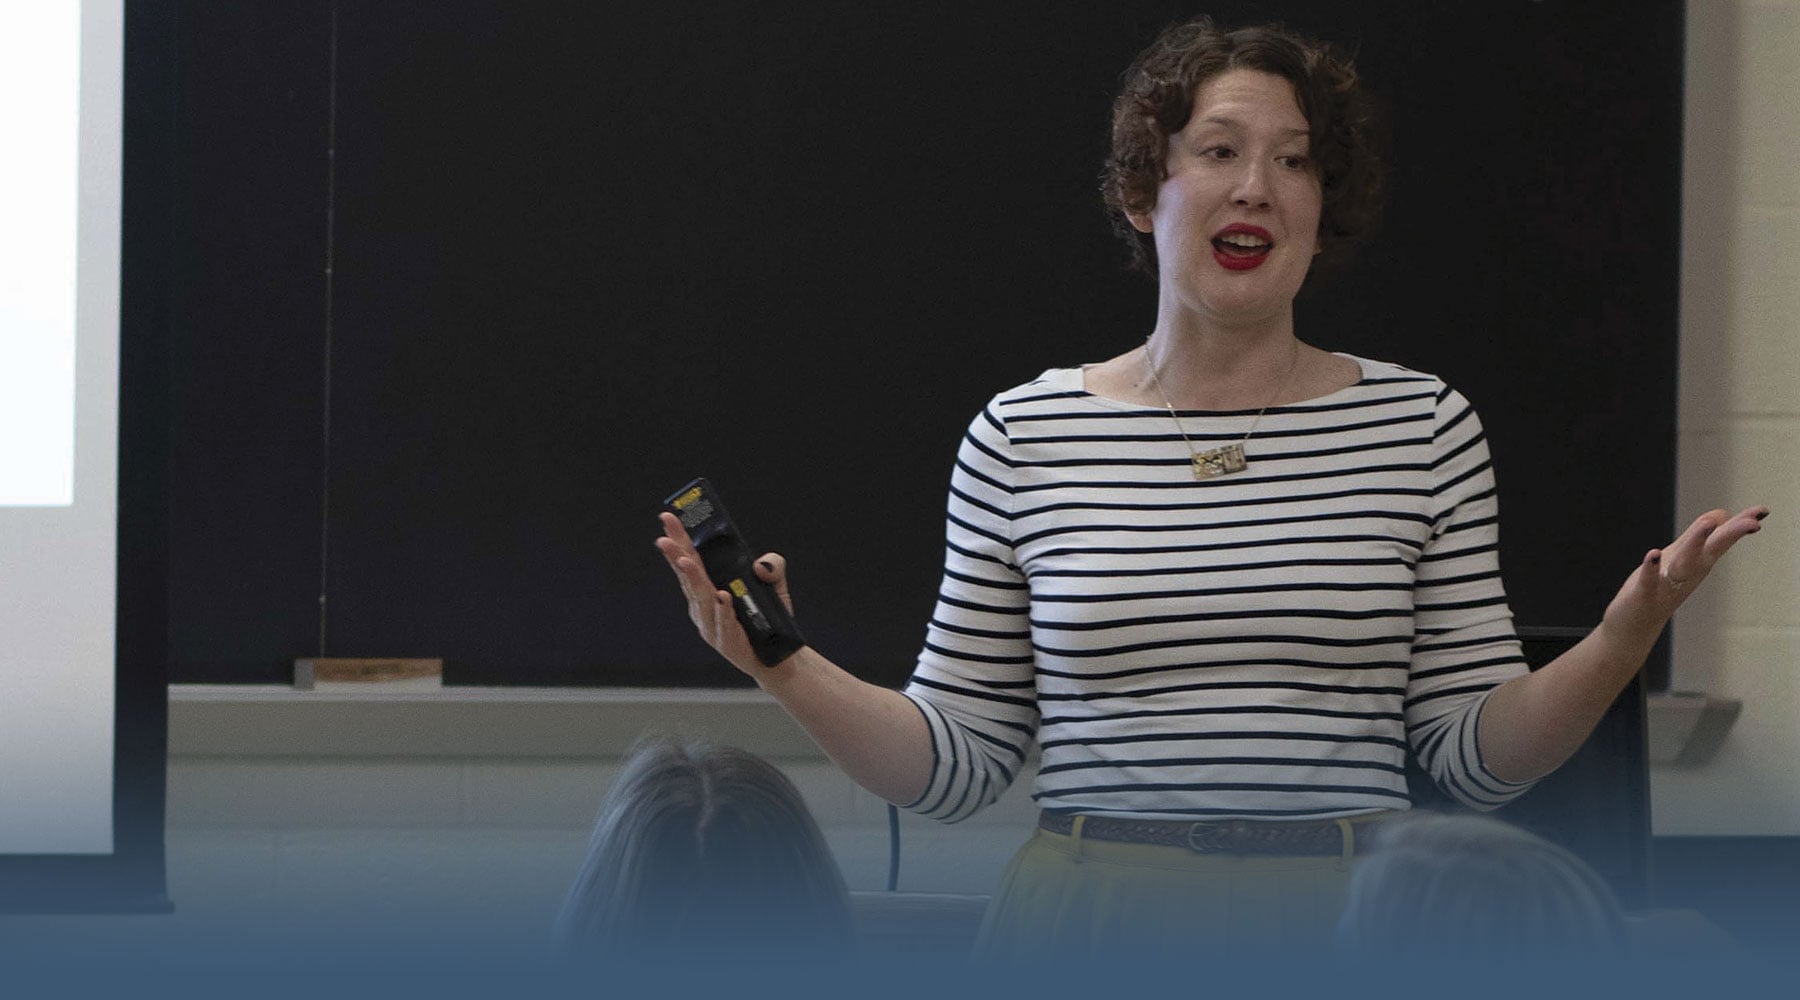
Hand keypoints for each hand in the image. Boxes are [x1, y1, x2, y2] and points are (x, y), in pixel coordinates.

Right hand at [655, 511, 798, 676]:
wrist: (779, 655)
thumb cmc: (768, 619)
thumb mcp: (775, 585)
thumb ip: (772, 566)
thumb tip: (759, 564)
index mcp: (708, 589)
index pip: (690, 560)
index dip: (679, 540)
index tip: (668, 519)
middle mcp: (704, 606)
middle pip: (689, 577)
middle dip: (676, 555)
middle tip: (664, 539)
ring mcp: (712, 625)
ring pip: (702, 598)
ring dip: (693, 578)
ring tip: (686, 560)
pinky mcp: (727, 642)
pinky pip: (725, 623)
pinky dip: (723, 610)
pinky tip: (722, 597)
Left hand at [1602, 505, 1768, 640]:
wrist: (1636, 623)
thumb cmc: (1661, 585)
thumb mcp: (1683, 556)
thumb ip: (1701, 535)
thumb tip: (1723, 514)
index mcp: (1698, 561)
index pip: (1723, 539)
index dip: (1741, 524)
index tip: (1763, 511)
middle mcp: (1689, 572)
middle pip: (1713, 549)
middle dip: (1731, 533)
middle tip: (1752, 522)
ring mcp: (1668, 583)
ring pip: (1685, 562)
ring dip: (1696, 542)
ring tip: (1707, 523)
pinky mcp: (1645, 593)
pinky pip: (1649, 580)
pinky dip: (1652, 568)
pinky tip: (1653, 553)